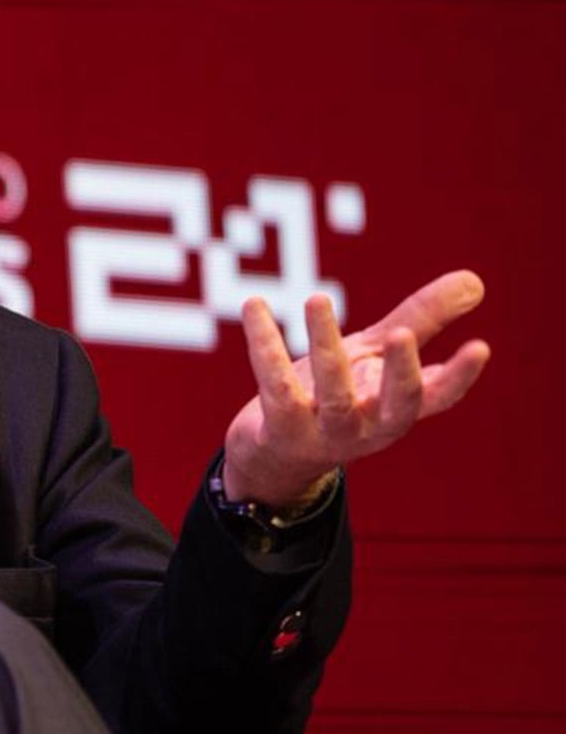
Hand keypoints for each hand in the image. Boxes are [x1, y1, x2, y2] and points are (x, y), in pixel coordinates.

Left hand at [223, 270, 491, 509]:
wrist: (274, 453)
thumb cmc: (336, 396)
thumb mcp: (375, 356)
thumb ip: (419, 321)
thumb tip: (474, 280)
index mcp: (396, 409)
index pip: (438, 398)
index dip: (460, 377)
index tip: (479, 347)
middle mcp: (367, 426)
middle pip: (394, 406)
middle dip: (400, 372)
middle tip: (400, 334)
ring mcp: (325, 433)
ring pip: (332, 394)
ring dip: (326, 346)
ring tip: (317, 298)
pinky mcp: (281, 430)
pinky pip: (274, 385)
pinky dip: (264, 345)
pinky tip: (254, 306)